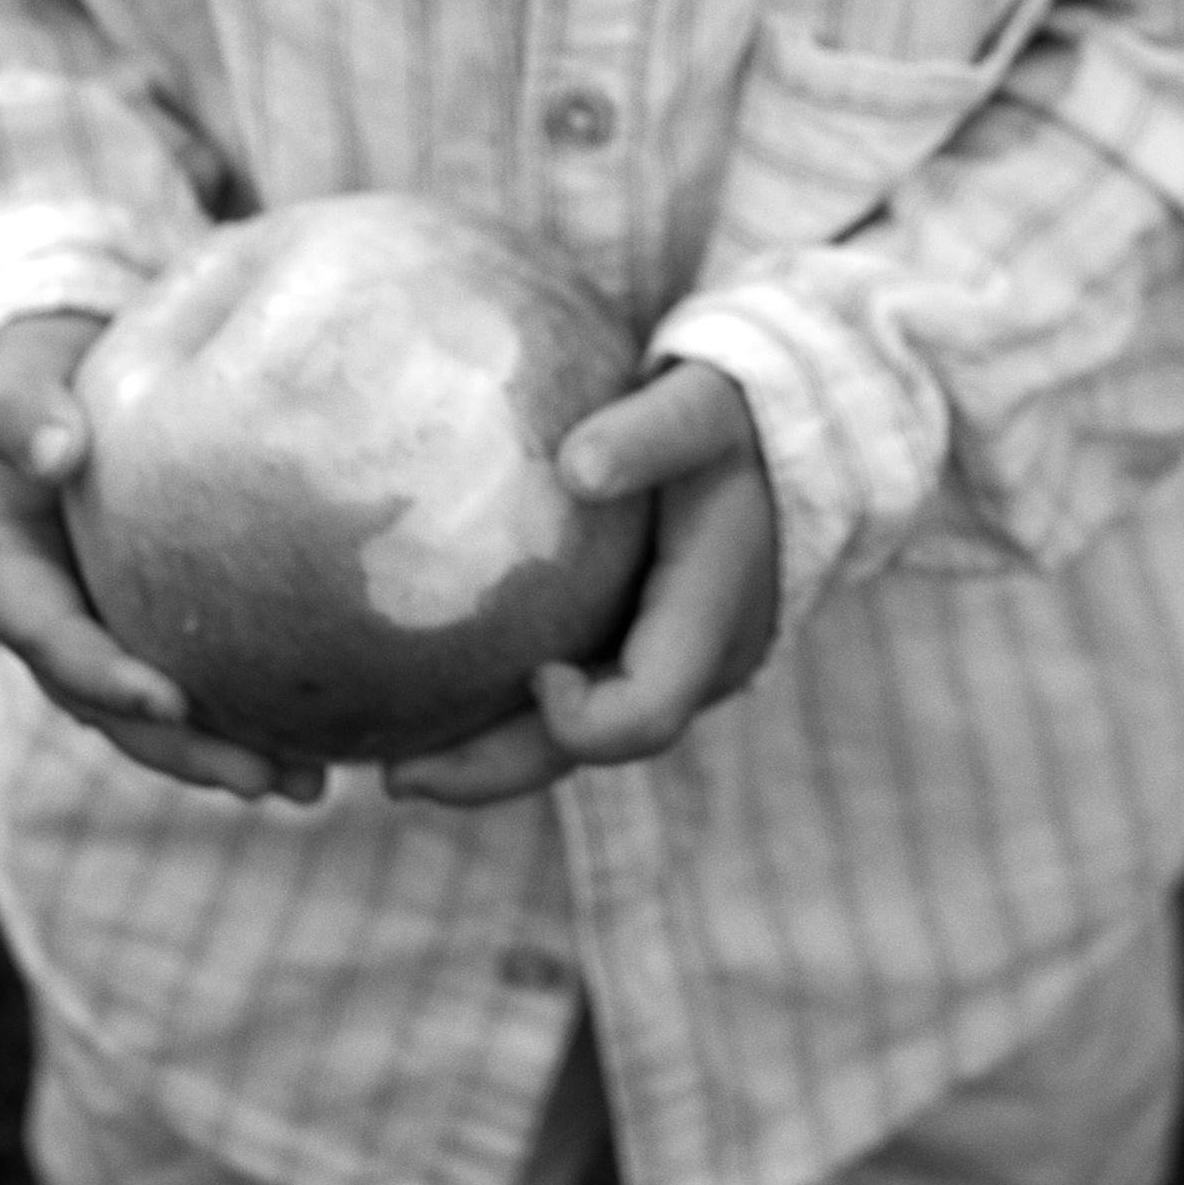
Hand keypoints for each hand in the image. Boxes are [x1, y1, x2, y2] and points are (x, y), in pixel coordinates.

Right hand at [0, 313, 325, 805]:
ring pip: (157, 712)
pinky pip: (196, 671)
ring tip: (307, 786)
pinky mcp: (148, 614)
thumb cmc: (26, 378)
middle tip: (265, 780)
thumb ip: (25, 416)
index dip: (104, 679)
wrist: (50, 375)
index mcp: (4, 576)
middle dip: (184, 750)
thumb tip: (62, 451)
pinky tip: (320, 734)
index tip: (171, 701)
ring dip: (223, 754)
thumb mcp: (10, 386)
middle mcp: (51, 620)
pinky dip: (245, 707)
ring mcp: (101, 625)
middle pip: (110, 708)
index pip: (52, 643)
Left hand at [385, 363, 775, 807]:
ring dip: (493, 754)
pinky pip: (581, 701)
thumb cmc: (735, 411)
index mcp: (714, 619)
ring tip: (394, 758)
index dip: (580, 718)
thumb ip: (652, 433)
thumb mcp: (702, 407)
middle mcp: (698, 664)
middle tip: (395, 777)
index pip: (646, 712)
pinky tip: (439, 699)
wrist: (788, 428)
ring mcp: (673, 665)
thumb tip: (578, 466)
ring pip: (581, 738)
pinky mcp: (646, 647)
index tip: (531, 671)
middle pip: (595, 751)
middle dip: (495, 771)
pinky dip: (512, 714)